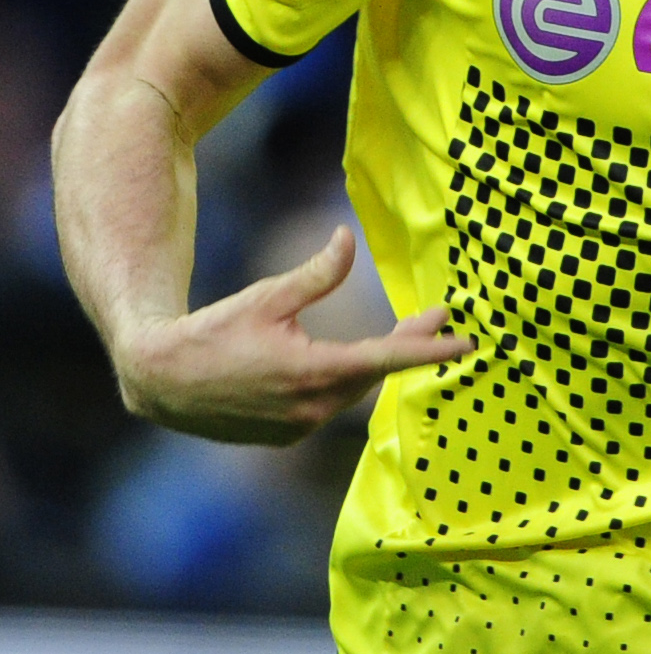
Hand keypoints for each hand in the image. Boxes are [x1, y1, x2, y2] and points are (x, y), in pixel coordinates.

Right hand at [112, 226, 472, 444]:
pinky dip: (349, 382)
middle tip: (438, 317)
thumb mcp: (267, 297)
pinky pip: (331, 406)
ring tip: (408, 332)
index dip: (429, 348)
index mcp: (313, 372)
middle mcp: (312, 407)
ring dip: (380, 362)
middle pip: (377, 372)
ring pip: (355, 390)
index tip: (466, 341)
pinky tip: (359, 361)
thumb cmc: (212, 333)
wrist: (160, 382)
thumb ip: (317, 274)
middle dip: (410, 343)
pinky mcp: (286, 436)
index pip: (387, 358)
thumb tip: (348, 239)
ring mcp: (299, 427)